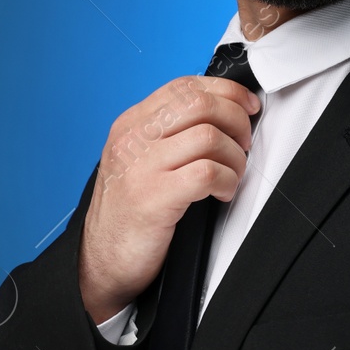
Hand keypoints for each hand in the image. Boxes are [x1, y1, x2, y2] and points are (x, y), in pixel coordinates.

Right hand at [77, 75, 259, 323]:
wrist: (101, 262)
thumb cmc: (130, 213)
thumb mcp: (143, 160)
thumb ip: (173, 133)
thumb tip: (226, 113)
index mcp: (132, 125)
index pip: (185, 86)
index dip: (226, 92)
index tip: (247, 106)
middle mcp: (132, 140)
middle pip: (200, 104)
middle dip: (236, 121)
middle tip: (243, 145)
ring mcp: (140, 167)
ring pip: (208, 136)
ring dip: (234, 157)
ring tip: (231, 176)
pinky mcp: (152, 198)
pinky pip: (206, 173)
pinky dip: (226, 182)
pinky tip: (223, 194)